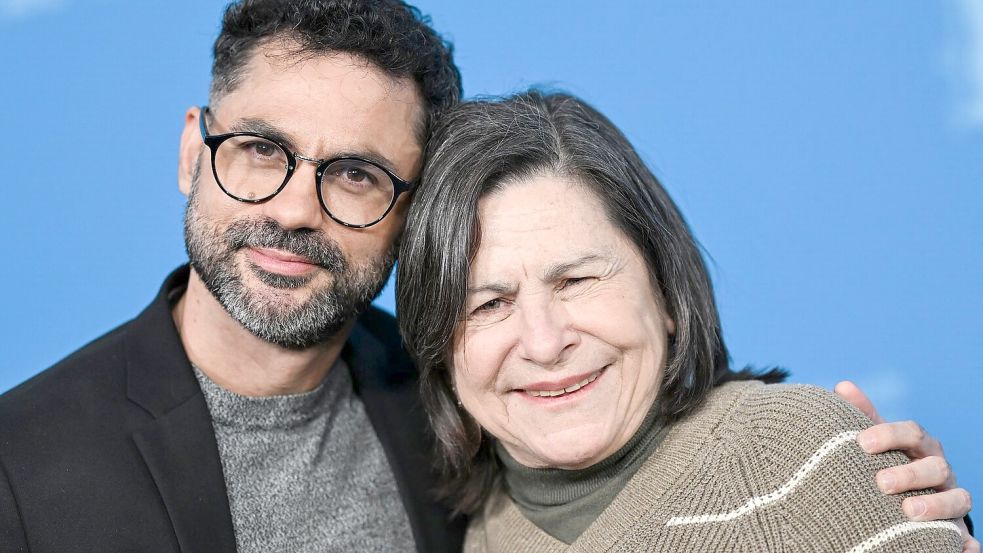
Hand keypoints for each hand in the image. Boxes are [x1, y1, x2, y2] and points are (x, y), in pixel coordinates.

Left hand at [835, 380, 977, 552]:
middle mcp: (940, 471)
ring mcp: (951, 500)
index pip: (912, 433)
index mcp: (920, 447)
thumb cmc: (888, 463)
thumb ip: (862, 415)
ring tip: (908, 512)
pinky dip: (966, 544)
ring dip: (937, 505)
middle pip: (936, 467)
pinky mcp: (956, 530)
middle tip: (881, 483)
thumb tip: (842, 386)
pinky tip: (960, 548)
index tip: (862, 443)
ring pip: (958, 499)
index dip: (890, 435)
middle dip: (910, 474)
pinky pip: (967, 539)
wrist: (907, 498)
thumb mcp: (877, 441)